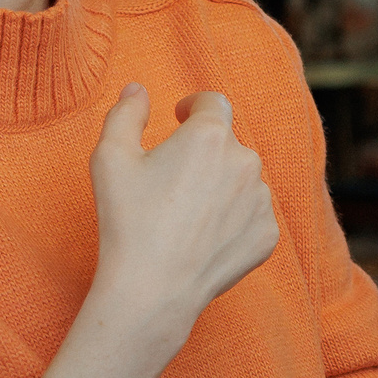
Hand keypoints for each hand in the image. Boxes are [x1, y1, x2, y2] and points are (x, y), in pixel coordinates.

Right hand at [88, 86, 279, 348]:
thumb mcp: (110, 157)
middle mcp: (245, 161)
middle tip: (172, 180)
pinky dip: (232, 220)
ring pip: (242, 180)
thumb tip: (137, 90)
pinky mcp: (267, 234)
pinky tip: (202, 238)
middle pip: (227, 144)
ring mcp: (261, 200)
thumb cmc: (128, 219)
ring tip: (186, 214)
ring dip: (221, 186)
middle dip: (204, 152)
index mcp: (210, 135)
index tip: (181, 117)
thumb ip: (125, 113)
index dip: (195, 106)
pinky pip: (251, 216)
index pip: (213, 103)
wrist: (153, 287)